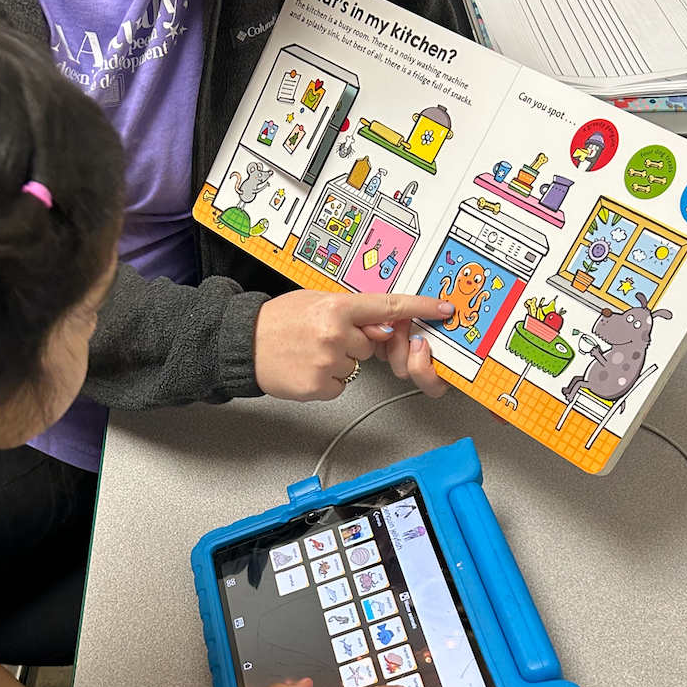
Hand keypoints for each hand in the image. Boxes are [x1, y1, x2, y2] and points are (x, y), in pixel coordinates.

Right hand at [252, 291, 454, 400]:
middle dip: (353, 343)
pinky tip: (307, 368)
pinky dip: (327, 380)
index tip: (443, 309)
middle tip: (323, 338)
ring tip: (310, 353)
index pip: (388, 306)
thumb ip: (351, 311)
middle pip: (371, 345)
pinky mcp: (321, 385)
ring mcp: (329, 361)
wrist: (244, 344)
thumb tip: (380, 326)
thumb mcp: (315, 301)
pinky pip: (341, 385)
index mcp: (337, 306)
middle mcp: (336, 332)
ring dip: (338, 362)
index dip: (419, 307)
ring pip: (356, 366)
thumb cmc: (277, 321)